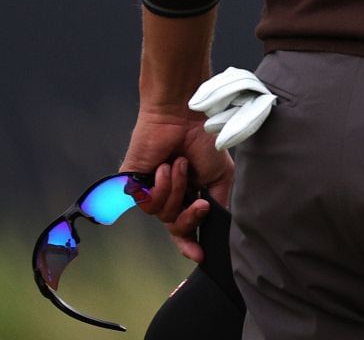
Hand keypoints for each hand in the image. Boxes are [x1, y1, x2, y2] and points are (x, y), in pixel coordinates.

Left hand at [121, 105, 231, 262]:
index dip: (191, 244)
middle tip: (201, 203)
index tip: (200, 256)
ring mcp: (150, 191)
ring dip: (177, 190)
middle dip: (189, 218)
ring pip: (163, 215)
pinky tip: (164, 168)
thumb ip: (217, 202)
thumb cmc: (204, 140)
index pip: (187, 227)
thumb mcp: (220, 176)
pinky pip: (148, 204)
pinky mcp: (132, 186)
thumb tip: (212, 222)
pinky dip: (161, 186)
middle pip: (176, 227)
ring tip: (180, 165)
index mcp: (190, 194)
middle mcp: (169, 195)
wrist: (183, 117)